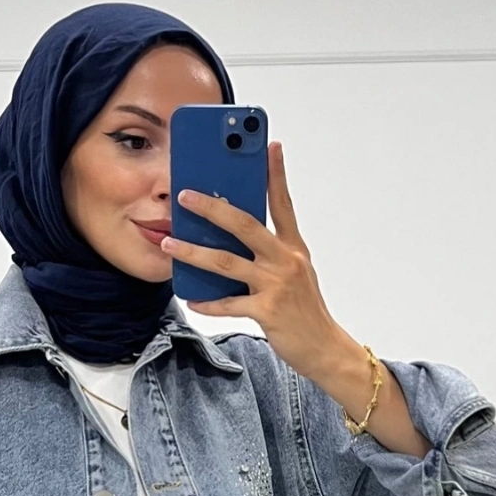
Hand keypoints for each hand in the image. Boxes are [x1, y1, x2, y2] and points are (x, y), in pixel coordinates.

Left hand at [160, 140, 348, 384]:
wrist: (326, 349)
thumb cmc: (305, 312)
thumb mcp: (295, 275)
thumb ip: (271, 255)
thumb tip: (233, 242)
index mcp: (293, 248)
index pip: (283, 204)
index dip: (276, 174)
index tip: (270, 146)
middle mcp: (286, 261)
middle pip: (244, 225)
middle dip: (212, 208)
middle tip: (185, 196)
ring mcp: (276, 286)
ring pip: (226, 263)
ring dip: (193, 252)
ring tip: (170, 244)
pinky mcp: (267, 311)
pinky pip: (229, 304)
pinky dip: (207, 303)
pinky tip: (191, 299)